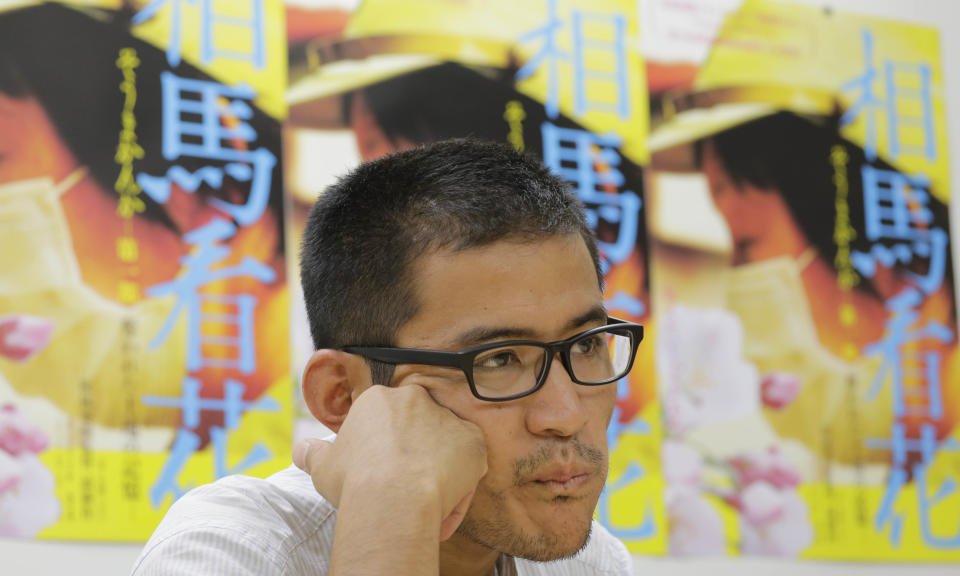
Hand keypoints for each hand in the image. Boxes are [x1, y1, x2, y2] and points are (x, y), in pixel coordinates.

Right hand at [293, 384, 487, 539]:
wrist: (392, 496)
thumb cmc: (355, 480)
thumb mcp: (323, 465)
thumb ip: (312, 452)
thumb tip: (301, 450)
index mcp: (380, 399)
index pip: (384, 420)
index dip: (381, 450)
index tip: (378, 473)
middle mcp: (416, 400)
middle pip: (416, 428)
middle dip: (411, 455)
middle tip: (401, 488)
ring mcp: (448, 419)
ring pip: (444, 448)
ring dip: (436, 472)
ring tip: (421, 505)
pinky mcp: (474, 443)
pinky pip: (468, 466)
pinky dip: (459, 488)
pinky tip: (440, 511)